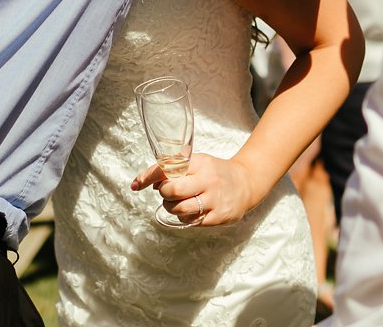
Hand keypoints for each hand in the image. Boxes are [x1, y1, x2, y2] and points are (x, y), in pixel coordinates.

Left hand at [130, 153, 261, 226]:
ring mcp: (214, 199)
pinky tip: (190, 211)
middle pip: (173, 190)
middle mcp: (208, 180)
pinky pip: (192, 221)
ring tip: (176, 203)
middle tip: (167, 192)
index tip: (136, 184)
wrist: (246, 183)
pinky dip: (185, 218)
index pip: (168, 168)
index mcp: (200, 163)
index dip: (148, 177)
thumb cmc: (215, 172)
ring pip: (180, 209)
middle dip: (164, 193)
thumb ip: (175, 167)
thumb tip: (148, 181)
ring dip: (171, 208)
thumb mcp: (199, 161)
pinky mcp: (219, 216)